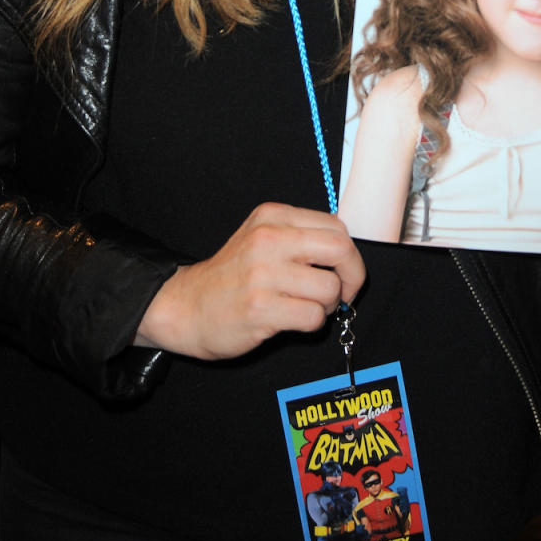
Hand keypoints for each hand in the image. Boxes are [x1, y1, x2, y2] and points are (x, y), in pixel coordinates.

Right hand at [135, 202, 365, 359]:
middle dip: (352, 276)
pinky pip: (313, 317)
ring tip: (304, 306)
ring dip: (326, 306)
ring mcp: (263, 274)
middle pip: (341, 250)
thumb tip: (348, 253)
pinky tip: (291, 319)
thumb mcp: (262, 237)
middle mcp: (269, 239)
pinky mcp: (261, 308)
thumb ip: (301, 236)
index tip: (343, 273)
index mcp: (273, 216)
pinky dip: (311, 324)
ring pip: (330, 289)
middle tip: (342, 293)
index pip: (337, 227)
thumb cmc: (233, 276)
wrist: (187, 306)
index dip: (350, 255)